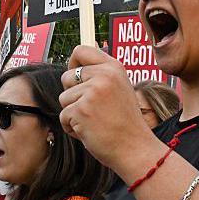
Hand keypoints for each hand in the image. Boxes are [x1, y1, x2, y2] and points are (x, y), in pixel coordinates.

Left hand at [59, 46, 163, 176]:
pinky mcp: (81, 110)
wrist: (134, 148)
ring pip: (63, 98)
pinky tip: (90, 132)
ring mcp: (92, 92)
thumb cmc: (125, 123)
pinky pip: (63, 116)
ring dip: (73, 113)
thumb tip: (74, 67)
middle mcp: (104, 75)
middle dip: (72, 95)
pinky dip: (72, 128)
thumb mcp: (119, 89)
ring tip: (94, 122)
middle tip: (92, 109)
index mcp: (114, 67)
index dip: (73, 64)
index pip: (81, 50)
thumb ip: (101, 76)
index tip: (77, 79)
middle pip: (66, 77)